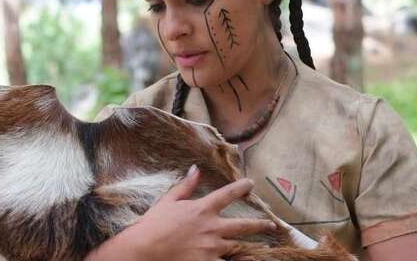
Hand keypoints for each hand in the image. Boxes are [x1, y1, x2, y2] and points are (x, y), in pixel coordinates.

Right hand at [88, 165, 275, 260]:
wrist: (145, 248)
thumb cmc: (153, 224)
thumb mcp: (167, 201)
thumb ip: (185, 186)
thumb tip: (195, 169)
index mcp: (202, 209)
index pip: (226, 195)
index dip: (240, 188)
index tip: (251, 184)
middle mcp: (211, 227)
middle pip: (242, 225)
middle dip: (259, 225)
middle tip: (271, 225)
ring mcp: (212, 247)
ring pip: (239, 247)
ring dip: (253, 246)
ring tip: (264, 248)